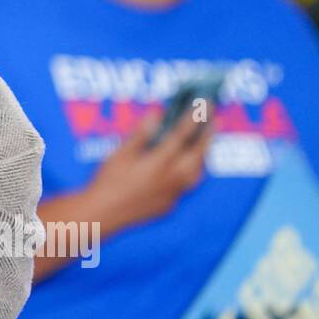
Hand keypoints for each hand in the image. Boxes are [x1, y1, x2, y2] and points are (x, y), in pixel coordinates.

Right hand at [85, 109, 210, 234]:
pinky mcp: (169, 204)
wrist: (102, 214)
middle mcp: (171, 179)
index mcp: (159, 163)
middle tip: (215, 119)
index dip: (194, 118)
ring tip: (205, 141)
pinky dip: (192, 171)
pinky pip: (187, 185)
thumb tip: (157, 114)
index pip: (182, 135)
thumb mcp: (120, 153)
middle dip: (208, 135)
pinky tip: (187, 166)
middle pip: (197, 154)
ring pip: (197, 172)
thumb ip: (142, 134)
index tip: (204, 104)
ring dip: (204, 155)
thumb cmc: (108, 181)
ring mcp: (172, 193)